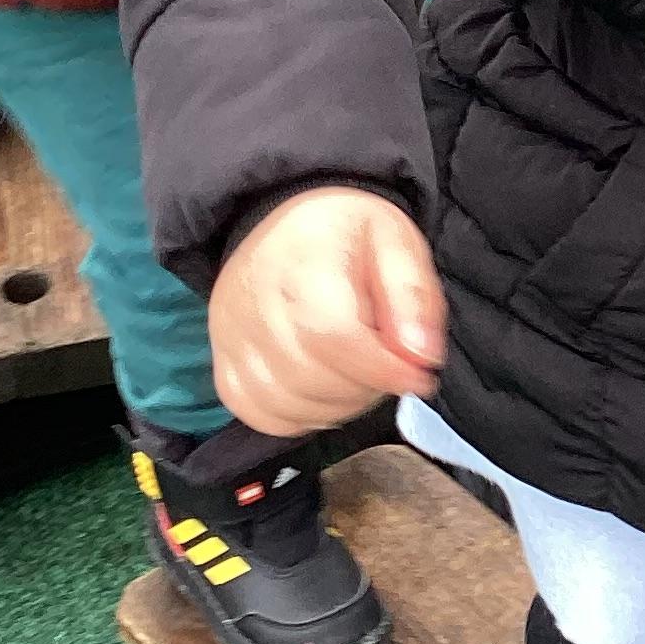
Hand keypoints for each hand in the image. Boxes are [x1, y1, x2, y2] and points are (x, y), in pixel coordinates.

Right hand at [209, 185, 446, 435]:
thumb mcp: (394, 240)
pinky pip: (261, 415)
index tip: (419, 375)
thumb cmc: (345, 235)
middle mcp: (251, 306)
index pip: (334, 337)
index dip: (383, 369)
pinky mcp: (224, 367)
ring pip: (288, 405)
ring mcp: (230, 340)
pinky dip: (301, 417)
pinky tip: (325, 391)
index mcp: (298, 267)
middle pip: (312, 379)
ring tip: (359, 374)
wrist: (284, 226)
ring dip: (339, 406)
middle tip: (389, 367)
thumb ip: (412, 295)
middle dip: (367, 387)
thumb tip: (421, 355)